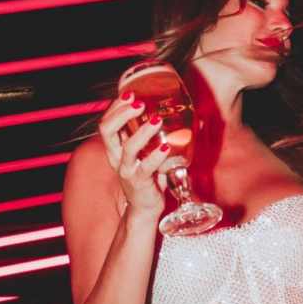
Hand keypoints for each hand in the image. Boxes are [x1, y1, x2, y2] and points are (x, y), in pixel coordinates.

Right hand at [98, 93, 170, 215]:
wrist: (144, 210)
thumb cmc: (149, 179)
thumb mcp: (152, 156)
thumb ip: (166, 138)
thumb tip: (195, 121)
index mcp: (116, 149)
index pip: (107, 123)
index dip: (115, 107)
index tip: (129, 93)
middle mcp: (117, 158)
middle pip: (108, 130)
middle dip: (122, 113)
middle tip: (139, 103)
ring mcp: (127, 170)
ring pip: (128, 147)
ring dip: (143, 131)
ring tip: (157, 120)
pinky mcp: (139, 182)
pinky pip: (146, 167)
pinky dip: (156, 155)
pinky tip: (167, 147)